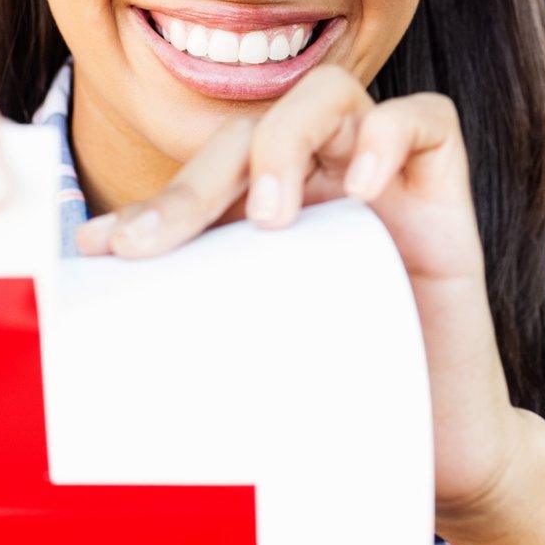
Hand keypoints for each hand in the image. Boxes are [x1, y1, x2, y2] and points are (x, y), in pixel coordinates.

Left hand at [73, 66, 537, 522]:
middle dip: (201, 179)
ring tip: (272, 216)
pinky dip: (389, 135)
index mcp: (272, 214)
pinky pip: (427, 120)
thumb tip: (98, 292)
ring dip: (286, 141)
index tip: (111, 250)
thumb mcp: (257, 353)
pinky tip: (362, 190)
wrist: (441, 448)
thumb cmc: (345, 399)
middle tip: (168, 243)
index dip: (158, 200)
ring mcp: (385, 181)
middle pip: (255, 130)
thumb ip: (197, 320)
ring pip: (330, 96)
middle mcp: (324, 184)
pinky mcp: (446, 192)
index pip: (208, 172)